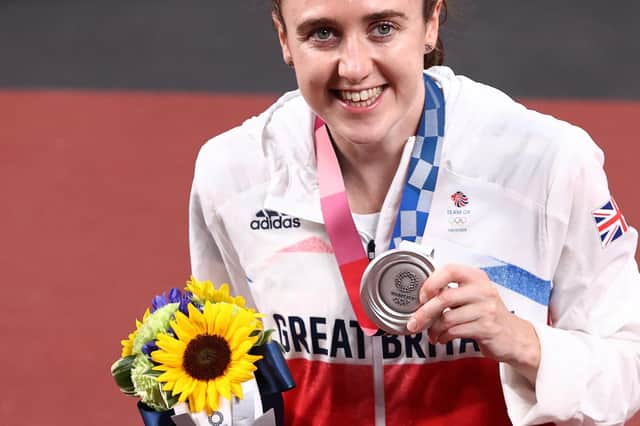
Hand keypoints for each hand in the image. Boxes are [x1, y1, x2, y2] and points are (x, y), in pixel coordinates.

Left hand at [406, 264, 540, 382]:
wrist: (514, 336)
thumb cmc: (487, 314)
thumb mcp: (472, 295)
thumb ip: (451, 292)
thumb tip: (421, 299)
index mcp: (476, 277)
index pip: (450, 269)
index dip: (431, 282)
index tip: (421, 296)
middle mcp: (482, 290)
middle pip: (444, 298)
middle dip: (424, 313)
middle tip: (413, 323)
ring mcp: (486, 309)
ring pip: (448, 318)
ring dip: (434, 329)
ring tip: (432, 333)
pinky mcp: (487, 328)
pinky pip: (455, 331)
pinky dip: (443, 336)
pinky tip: (443, 338)